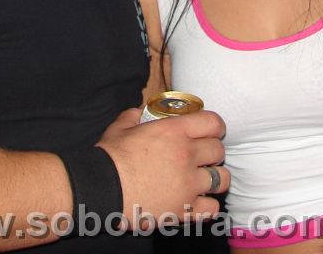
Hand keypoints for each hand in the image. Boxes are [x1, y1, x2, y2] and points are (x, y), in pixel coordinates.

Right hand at [97, 108, 227, 229]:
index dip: (215, 126)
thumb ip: (133, 116)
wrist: (101, 189)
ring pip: (221, 179)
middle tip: (203, 156)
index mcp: (174, 132)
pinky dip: (207, 205)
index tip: (211, 131)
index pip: (212, 122)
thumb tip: (139, 112)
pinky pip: (211, 208)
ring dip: (214, 177)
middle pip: (219, 150)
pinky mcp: (184, 209)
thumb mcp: (120, 128)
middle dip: (213, 152)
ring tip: (203, 179)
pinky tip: (198, 201)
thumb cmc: (109, 158)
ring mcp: (187, 184)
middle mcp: (186, 156)